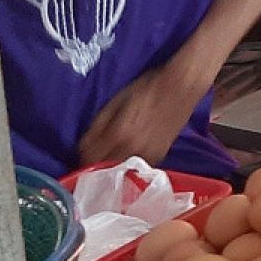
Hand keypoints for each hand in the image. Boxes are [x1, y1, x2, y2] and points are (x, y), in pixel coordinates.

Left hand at [78, 66, 205, 166]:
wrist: (182, 87)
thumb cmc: (148, 88)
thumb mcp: (117, 100)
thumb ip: (98, 125)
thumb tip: (82, 146)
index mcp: (119, 134)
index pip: (88, 158)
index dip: (79, 157)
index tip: (78, 153)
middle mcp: (132, 150)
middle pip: (103, 170)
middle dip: (93, 166)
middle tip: (90, 158)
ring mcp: (147, 156)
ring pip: (120, 173)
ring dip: (110, 169)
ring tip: (107, 159)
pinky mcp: (159, 157)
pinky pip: (135, 168)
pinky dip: (126, 166)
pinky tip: (125, 157)